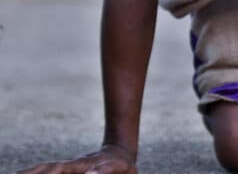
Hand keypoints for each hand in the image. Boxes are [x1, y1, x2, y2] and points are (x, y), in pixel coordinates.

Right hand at [17, 144, 136, 173]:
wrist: (121, 152)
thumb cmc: (120, 163)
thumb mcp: (116, 167)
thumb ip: (103, 172)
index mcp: (78, 165)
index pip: (56, 170)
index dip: (44, 173)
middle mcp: (69, 166)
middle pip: (45, 168)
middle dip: (30, 173)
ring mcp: (69, 169)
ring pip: (45, 170)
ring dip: (31, 172)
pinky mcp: (70, 172)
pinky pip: (52, 172)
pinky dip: (39, 172)